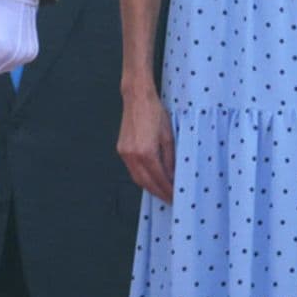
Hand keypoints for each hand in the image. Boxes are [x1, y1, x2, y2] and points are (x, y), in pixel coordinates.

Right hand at [117, 85, 174, 202]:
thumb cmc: (154, 112)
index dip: (168, 190)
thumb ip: (170, 158)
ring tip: (161, 192)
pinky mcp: (121, 149)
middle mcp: (133, 155)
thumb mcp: (168, 135)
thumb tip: (173, 176)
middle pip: (146, 183)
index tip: (176, 197)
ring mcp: (125, 153)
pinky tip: (150, 179)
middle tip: (170, 199)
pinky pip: (132, 170)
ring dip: (149, 188)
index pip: (159, 179)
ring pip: (137, 179)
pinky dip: (142, 178)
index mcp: (147, 152)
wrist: (137, 97)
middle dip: (159, 193)